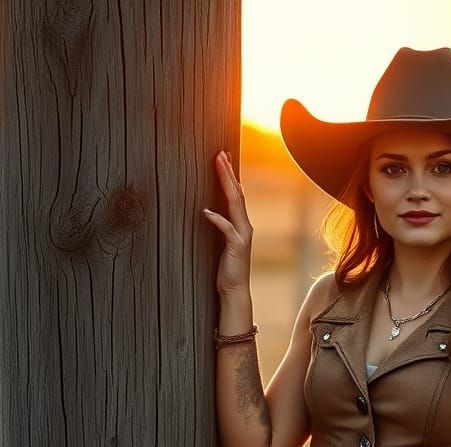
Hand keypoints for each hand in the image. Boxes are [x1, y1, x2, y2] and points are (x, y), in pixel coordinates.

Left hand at [202, 150, 252, 295]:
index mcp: (241, 224)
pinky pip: (226, 229)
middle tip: (220, 153)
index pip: (236, 194)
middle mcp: (244, 226)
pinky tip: (206, 212)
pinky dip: (216, 219)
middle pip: (237, 193)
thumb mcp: (222, 243)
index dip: (230, 175)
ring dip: (226, 184)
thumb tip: (209, 211)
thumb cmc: (226, 268)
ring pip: (235, 204)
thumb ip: (220, 227)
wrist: (235, 289)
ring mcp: (242, 235)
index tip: (222, 156)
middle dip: (228, 172)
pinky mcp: (236, 246)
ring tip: (219, 166)